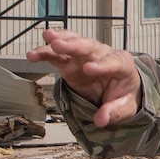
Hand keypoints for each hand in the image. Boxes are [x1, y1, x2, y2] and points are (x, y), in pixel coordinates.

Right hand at [26, 29, 142, 126]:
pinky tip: (33, 54)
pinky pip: (57, 55)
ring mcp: (85, 57)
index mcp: (122, 64)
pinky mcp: (70, 62)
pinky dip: (46, 53)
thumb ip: (114, 111)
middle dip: (74, 45)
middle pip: (89, 46)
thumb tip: (101, 120)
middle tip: (59, 45)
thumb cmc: (123, 94)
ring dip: (59, 41)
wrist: (116, 90)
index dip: (102, 64)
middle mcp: (103, 55)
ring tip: (47, 38)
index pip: (114, 61)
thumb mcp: (126, 106)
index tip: (88, 69)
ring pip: (72, 44)